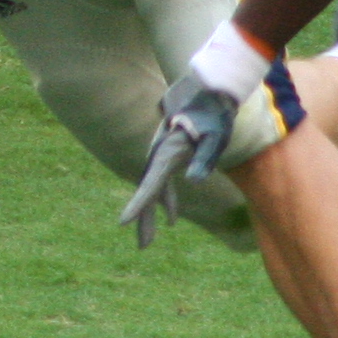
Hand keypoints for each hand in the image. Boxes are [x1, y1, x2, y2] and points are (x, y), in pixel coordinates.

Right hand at [121, 71, 240, 248]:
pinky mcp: (169, 157)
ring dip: (149, 215)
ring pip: (152, 190)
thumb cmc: (213, 113)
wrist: (207, 90)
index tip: (123, 223)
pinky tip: (173, 219)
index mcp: (166, 154)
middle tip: (143, 246)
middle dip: (143, 220)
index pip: (150, 185)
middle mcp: (158, 156)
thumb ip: (206, 157)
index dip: (138, 205)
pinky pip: (162, 184)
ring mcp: (162, 157)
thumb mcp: (215, 136)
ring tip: (146, 243)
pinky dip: (166, 202)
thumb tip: (193, 180)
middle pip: (147, 192)